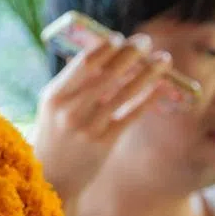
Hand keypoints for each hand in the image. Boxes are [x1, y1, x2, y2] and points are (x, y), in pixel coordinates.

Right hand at [34, 33, 177, 203]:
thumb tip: (110, 55)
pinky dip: (148, 100)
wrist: (51, 178)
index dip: (105, 48)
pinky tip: (161, 88)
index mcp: (55, 95)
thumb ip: (76, 84)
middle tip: (146, 41)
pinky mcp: (103, 143)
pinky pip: (131, 116)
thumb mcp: (55, 107)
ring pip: (124, 93)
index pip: (84, 63)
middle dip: (130, 54)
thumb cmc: (57, 134)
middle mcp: (70, 110)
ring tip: (163, 59)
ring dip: (147, 73)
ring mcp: (88, 128)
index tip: (120, 37)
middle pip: (108, 74)